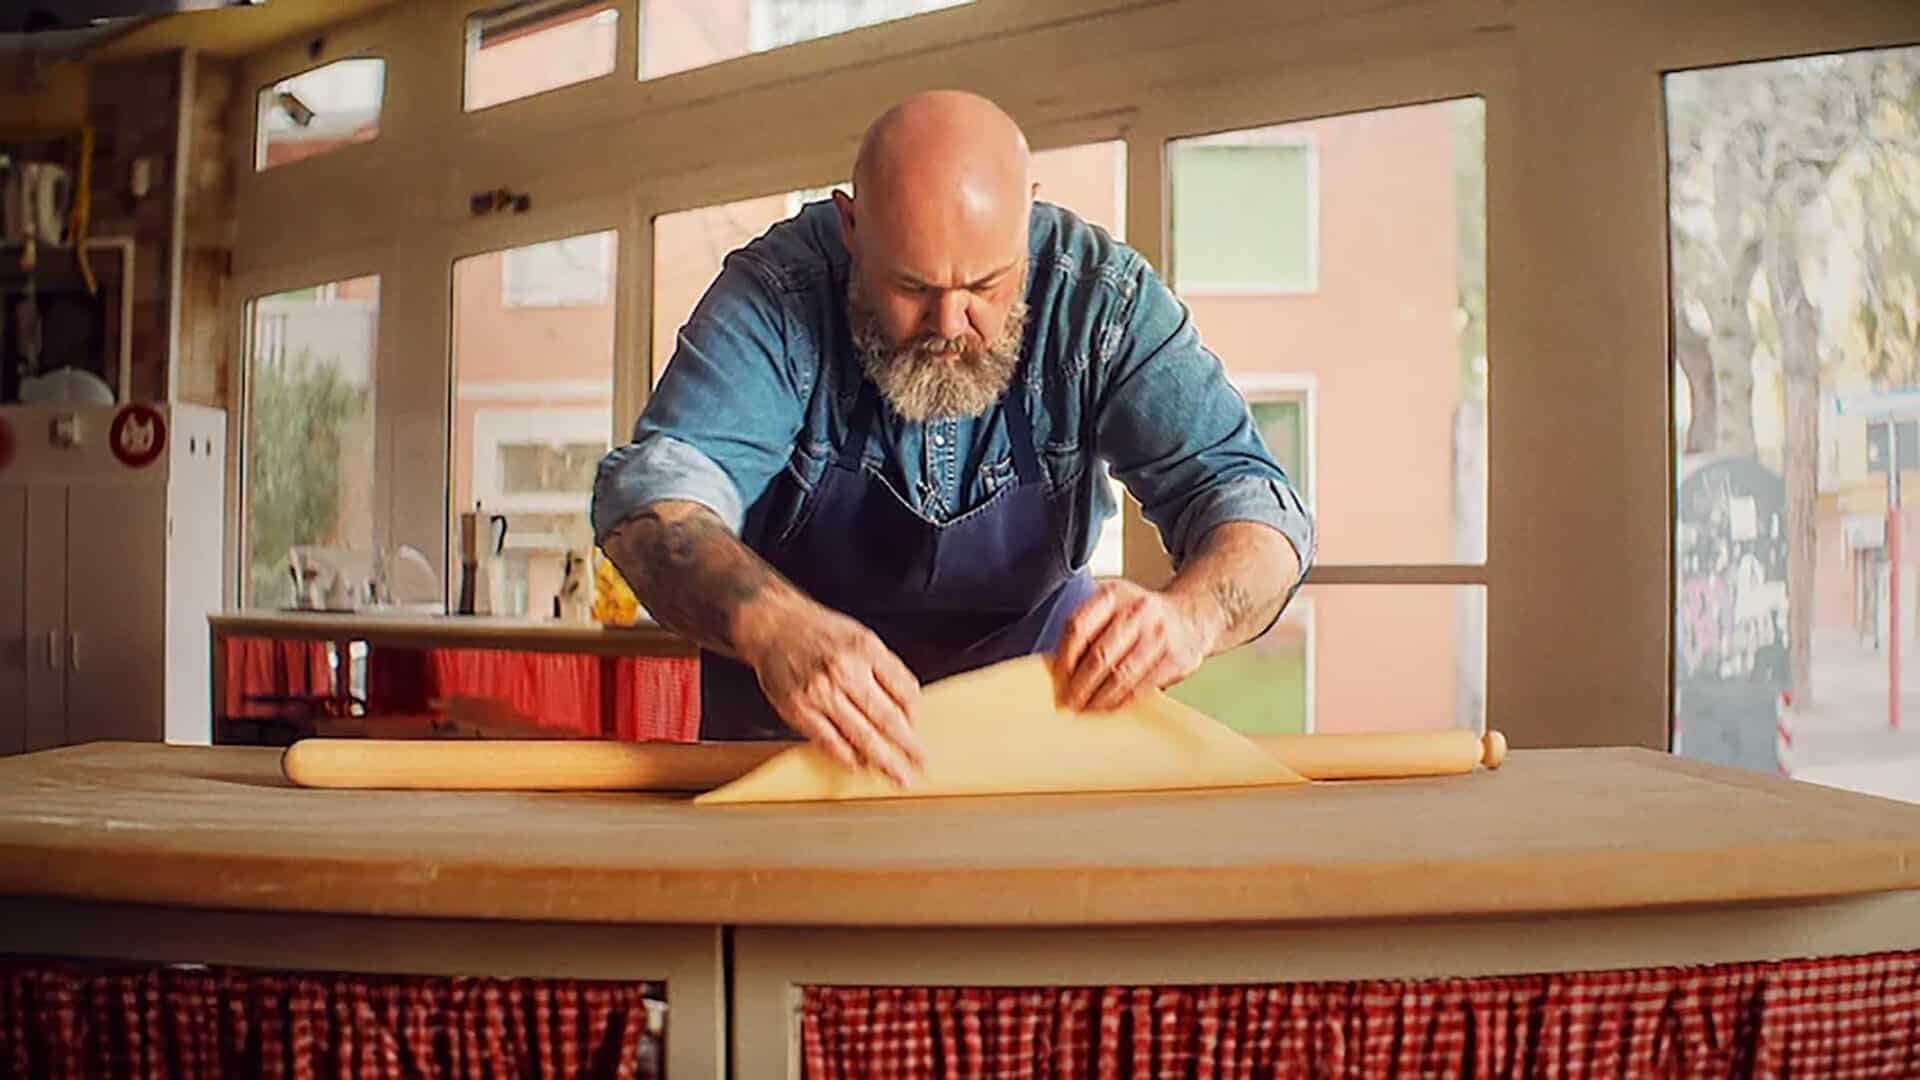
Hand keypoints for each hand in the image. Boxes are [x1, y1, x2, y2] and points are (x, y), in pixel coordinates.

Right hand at [739, 603, 925, 784]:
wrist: (774, 625)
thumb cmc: (818, 631)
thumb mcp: (861, 636)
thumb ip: (885, 668)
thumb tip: (906, 704)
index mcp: (866, 649)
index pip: (904, 689)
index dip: (915, 713)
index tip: (917, 726)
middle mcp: (844, 671)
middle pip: (887, 717)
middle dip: (908, 745)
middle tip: (922, 763)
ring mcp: (821, 693)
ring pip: (861, 735)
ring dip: (883, 760)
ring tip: (897, 775)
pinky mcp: (799, 709)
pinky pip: (829, 741)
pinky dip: (847, 757)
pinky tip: (859, 765)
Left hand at [1053, 580, 1213, 711]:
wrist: (1188, 617)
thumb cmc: (1138, 616)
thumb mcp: (1111, 606)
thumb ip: (1086, 628)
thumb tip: (1057, 668)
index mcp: (1113, 593)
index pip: (1079, 626)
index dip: (1065, 657)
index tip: (1057, 679)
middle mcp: (1138, 609)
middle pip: (1100, 654)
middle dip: (1080, 685)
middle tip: (1068, 702)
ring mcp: (1159, 633)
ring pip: (1121, 674)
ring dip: (1099, 698)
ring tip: (1086, 709)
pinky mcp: (1175, 658)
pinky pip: (1142, 686)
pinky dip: (1122, 701)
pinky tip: (1110, 707)